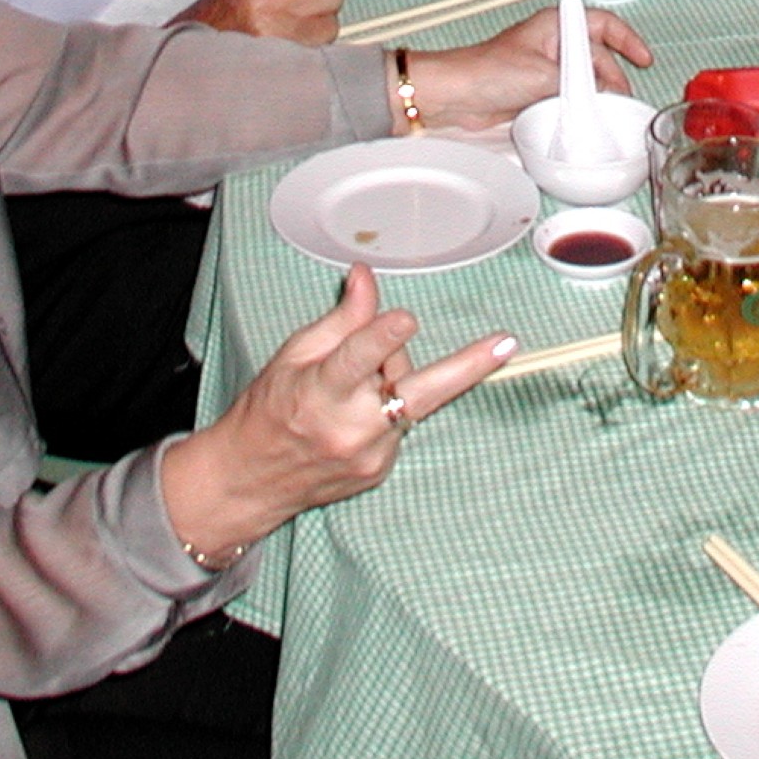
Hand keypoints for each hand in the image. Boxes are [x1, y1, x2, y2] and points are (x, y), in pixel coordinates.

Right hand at [160, 265, 512, 554]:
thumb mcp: (293, 356)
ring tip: (355, 382)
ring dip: (395, 378)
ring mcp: (372, 455)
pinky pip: (402, 420)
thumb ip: (341, 321)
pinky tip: (357, 412)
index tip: (405, 319)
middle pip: (416, 389)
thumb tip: (366, 278)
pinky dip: (388, 406)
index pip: (355, 359)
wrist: (251, 480)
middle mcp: (350, 428)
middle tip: (507, 344)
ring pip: (410, 395)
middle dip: (466, 367)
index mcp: (318, 393)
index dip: (381, 337)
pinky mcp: (383, 469)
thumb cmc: (268, 409)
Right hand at [178, 0, 348, 43]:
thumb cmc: (227, 7)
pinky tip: (295, 40)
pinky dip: (314, 44)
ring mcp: (274, 27)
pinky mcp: (279, 55)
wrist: (196, 44)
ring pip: (332, 22)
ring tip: (299, 23)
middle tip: (313, 1)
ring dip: (322, 24)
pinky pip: (318, 47)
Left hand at [405, 4, 652, 127]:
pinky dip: (580, 105)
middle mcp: (552, 43)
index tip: (644, 58)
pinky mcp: (537, 90)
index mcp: (554, 25)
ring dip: (596, 94)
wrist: (455, 95)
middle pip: (597, 56)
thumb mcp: (541, 74)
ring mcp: (545, 67)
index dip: (627, 40)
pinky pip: (569, 95)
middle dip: (613, 76)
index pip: (602, 24)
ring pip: (584, 78)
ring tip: (609, 112)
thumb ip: (578, 83)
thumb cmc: (488, 72)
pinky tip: (587, 119)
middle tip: (622, 98)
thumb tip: (605, 96)